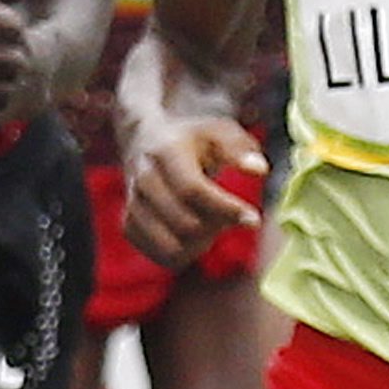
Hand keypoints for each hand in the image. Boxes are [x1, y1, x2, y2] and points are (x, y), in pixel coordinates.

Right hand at [122, 112, 263, 265]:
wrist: (145, 142)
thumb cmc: (191, 140)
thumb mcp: (219, 132)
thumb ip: (241, 149)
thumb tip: (259, 169)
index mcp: (166, 152)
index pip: (192, 190)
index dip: (226, 209)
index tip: (254, 219)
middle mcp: (143, 180)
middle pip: (185, 223)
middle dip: (217, 227)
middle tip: (232, 216)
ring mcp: (133, 205)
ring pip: (172, 246)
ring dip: (201, 244)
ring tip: (213, 225)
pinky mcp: (129, 227)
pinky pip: (162, 256)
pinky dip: (185, 254)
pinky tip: (195, 236)